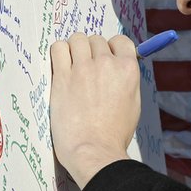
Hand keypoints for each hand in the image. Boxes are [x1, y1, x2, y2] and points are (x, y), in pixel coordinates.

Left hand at [50, 33, 140, 188]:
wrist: (94, 150)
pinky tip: (60, 65)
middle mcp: (107, 64)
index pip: (120, 41)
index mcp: (127, 70)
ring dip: (74, 48)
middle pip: (96, 40)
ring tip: (72, 65)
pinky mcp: (62, 76)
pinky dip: (59, 52)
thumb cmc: (114, 134)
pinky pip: (58, 48)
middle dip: (91, 51)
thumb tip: (119, 67)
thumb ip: (126, 81)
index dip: (111, 48)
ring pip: (77, 39)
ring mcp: (83, 68)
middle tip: (86, 69)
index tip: (105, 58)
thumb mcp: (133, 104)